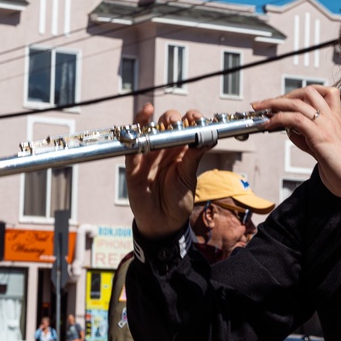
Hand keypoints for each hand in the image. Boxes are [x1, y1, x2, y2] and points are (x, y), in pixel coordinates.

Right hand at [124, 103, 208, 238]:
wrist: (163, 223)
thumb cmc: (178, 200)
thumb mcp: (188, 178)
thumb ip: (194, 158)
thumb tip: (208, 138)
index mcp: (182, 150)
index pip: (186, 127)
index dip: (191, 118)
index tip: (196, 118)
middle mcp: (166, 149)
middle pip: (167, 124)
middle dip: (172, 118)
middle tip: (178, 123)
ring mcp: (149, 155)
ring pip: (149, 130)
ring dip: (153, 119)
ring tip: (161, 118)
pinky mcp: (134, 164)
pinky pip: (131, 145)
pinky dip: (134, 131)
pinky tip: (141, 120)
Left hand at [251, 85, 340, 198]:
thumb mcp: (321, 150)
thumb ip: (307, 139)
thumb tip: (291, 131)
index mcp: (335, 120)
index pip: (323, 93)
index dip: (300, 94)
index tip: (283, 101)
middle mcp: (331, 118)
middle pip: (308, 92)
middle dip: (284, 95)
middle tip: (266, 103)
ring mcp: (326, 125)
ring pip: (298, 102)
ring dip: (275, 103)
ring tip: (261, 109)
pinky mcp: (320, 135)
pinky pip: (296, 119)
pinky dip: (279, 118)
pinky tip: (269, 123)